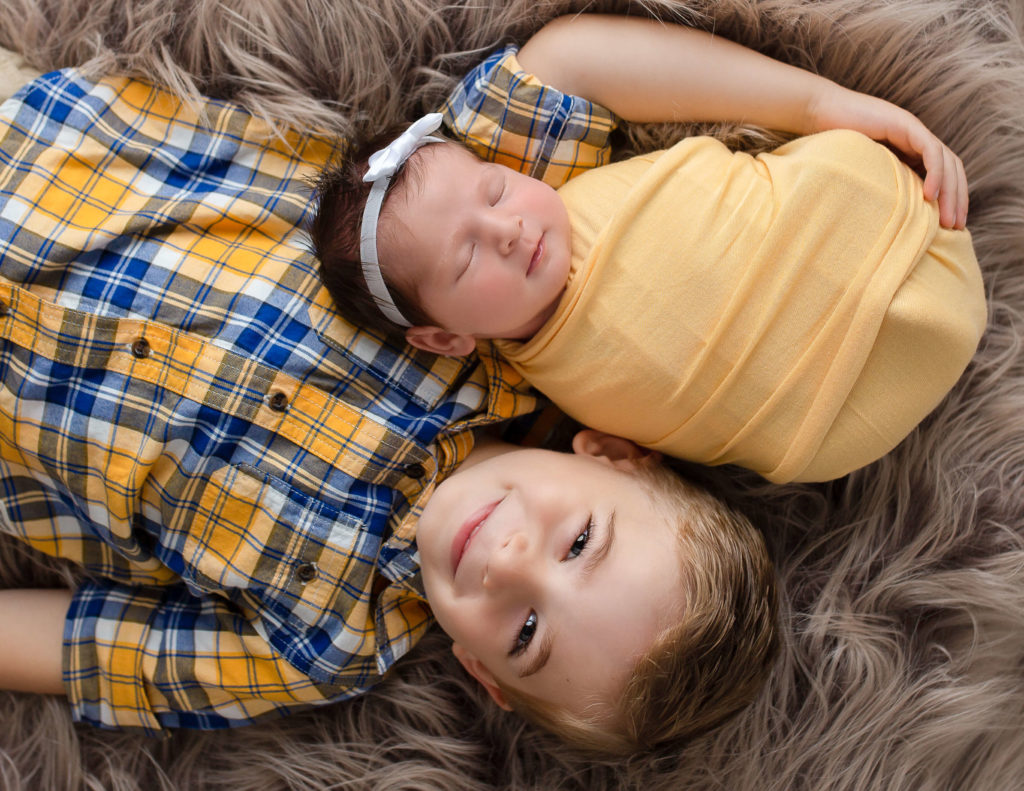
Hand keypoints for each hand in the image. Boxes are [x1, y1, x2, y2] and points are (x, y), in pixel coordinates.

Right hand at [808, 85, 967, 228]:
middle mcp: (918, 140)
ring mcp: (914, 131)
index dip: (951, 199)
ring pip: (947, 161)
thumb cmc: (833, 146)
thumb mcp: (864, 172)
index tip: (950, 227)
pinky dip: (935, 172)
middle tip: (955, 227)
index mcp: (911, 152)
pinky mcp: (906, 125)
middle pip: (952, 170)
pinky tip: (930, 195)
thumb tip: (892, 220)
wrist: (820, 113)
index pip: (944, 175)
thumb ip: (882, 186)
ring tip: (947, 218)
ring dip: (950, 191)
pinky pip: (931, 150)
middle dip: (957, 199)